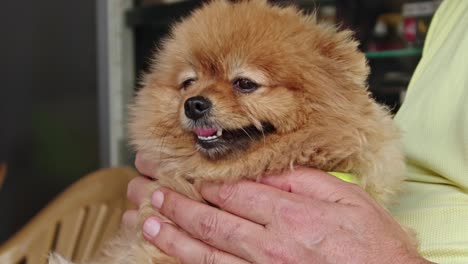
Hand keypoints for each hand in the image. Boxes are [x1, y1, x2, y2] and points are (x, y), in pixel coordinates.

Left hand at [124, 153, 428, 263]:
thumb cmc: (374, 246)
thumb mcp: (348, 199)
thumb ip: (304, 182)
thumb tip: (267, 169)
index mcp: (289, 214)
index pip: (233, 190)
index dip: (201, 179)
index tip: (181, 171)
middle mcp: (269, 244)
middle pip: (210, 218)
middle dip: (175, 201)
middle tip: (148, 189)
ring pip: (205, 250)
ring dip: (172, 234)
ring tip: (147, 220)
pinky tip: (173, 256)